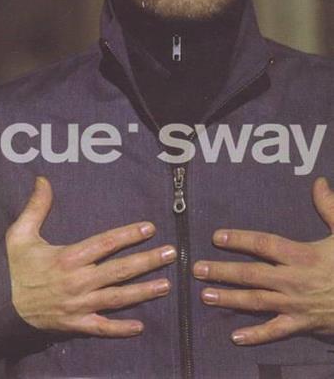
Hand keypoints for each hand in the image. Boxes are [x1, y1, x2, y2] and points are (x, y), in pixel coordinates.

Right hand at [6, 176, 175, 337]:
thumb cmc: (12, 267)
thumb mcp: (20, 232)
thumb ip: (36, 206)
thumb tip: (42, 179)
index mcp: (68, 257)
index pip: (106, 243)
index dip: (129, 234)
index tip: (149, 228)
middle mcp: (78, 281)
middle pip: (119, 270)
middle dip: (147, 261)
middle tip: (171, 254)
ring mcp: (78, 305)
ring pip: (117, 298)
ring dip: (143, 292)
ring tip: (166, 285)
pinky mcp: (75, 323)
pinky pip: (102, 327)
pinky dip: (120, 329)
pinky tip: (140, 327)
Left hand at [193, 176, 333, 345]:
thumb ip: (329, 207)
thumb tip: (318, 182)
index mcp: (302, 255)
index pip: (264, 244)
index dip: (239, 239)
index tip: (216, 237)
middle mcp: (294, 279)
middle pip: (252, 274)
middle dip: (223, 271)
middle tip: (197, 269)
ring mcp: (296, 304)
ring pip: (257, 301)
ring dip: (229, 299)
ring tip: (205, 295)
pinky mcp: (302, 324)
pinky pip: (276, 331)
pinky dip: (256, 336)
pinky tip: (234, 337)